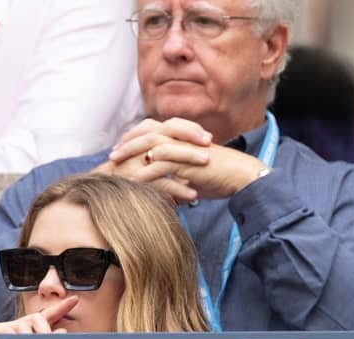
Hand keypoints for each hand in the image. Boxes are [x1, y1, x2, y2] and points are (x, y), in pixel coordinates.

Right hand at [0, 296, 77, 338]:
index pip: (44, 318)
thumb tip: (63, 330)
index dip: (59, 309)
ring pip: (23, 326)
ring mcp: (1, 327)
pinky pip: (8, 331)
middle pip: (36, 317)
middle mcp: (13, 327)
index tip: (74, 300)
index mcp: (25, 334)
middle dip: (45, 330)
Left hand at [105, 117, 264, 200]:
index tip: (119, 150)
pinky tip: (131, 181)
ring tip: (114, 164)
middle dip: (127, 142)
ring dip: (130, 154)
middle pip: (147, 133)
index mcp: (182, 138)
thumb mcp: (193, 177)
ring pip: (151, 145)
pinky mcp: (188, 161)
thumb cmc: (220, 178)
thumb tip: (168, 191)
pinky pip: (161, 165)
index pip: (153, 132)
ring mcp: (184, 148)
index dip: (135, 139)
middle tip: (111, 154)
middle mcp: (182, 139)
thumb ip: (178, 179)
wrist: (242, 178)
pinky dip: (144, 173)